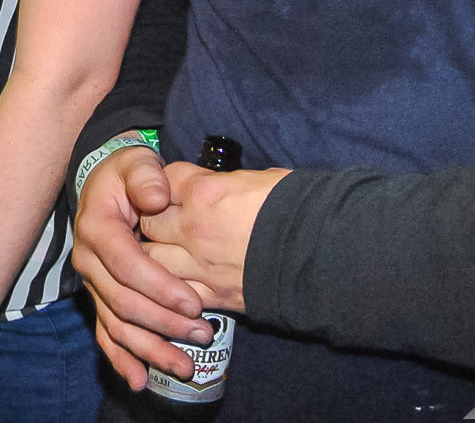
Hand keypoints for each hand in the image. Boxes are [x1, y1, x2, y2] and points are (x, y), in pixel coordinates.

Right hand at [72, 145, 206, 387]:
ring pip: (116, 324)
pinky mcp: (97, 297)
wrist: (105, 184)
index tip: (194, 304)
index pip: (127, 265)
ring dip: (149, 349)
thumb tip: (155, 198)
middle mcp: (88, 260)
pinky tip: (139, 379)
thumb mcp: (137, 163)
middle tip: (202, 334)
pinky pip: (105, 332)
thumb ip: (147, 177)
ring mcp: (91, 282)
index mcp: (97, 228)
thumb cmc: (127, 174)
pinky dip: (120, 359)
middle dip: (163, 324)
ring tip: (184, 366)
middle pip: (123, 302)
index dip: (160, 288)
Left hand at [137, 164, 290, 316]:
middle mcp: (194, 228)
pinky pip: (178, 292)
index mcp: (205, 192)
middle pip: (148, 222)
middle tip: (164, 224)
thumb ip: (229, 183)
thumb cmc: (299, 208)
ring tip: (166, 255)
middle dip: (153, 220)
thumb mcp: (261, 179)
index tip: (175, 189)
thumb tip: (223, 185)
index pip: (166, 179)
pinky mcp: (215, 296)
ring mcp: (201, 265)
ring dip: (156, 256)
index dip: (168, 182)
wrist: (326, 253)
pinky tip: (179, 284)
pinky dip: (174, 288)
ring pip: (152, 260)